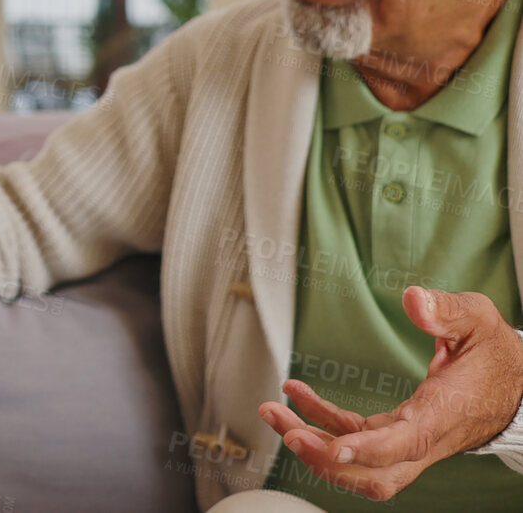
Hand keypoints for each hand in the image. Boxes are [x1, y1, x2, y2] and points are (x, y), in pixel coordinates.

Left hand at [256, 286, 522, 500]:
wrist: (517, 386)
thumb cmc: (495, 353)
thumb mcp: (478, 322)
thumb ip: (447, 310)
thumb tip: (414, 299)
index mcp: (444, 414)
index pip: (403, 444)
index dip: (366, 450)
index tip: (331, 444)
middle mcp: (426, 440)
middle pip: (376, 473)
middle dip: (327, 460)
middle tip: (287, 430)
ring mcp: (409, 443)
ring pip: (359, 464)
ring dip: (314, 444)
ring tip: (274, 412)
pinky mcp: (396, 435)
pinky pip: (355, 438)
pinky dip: (324, 422)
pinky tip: (296, 395)